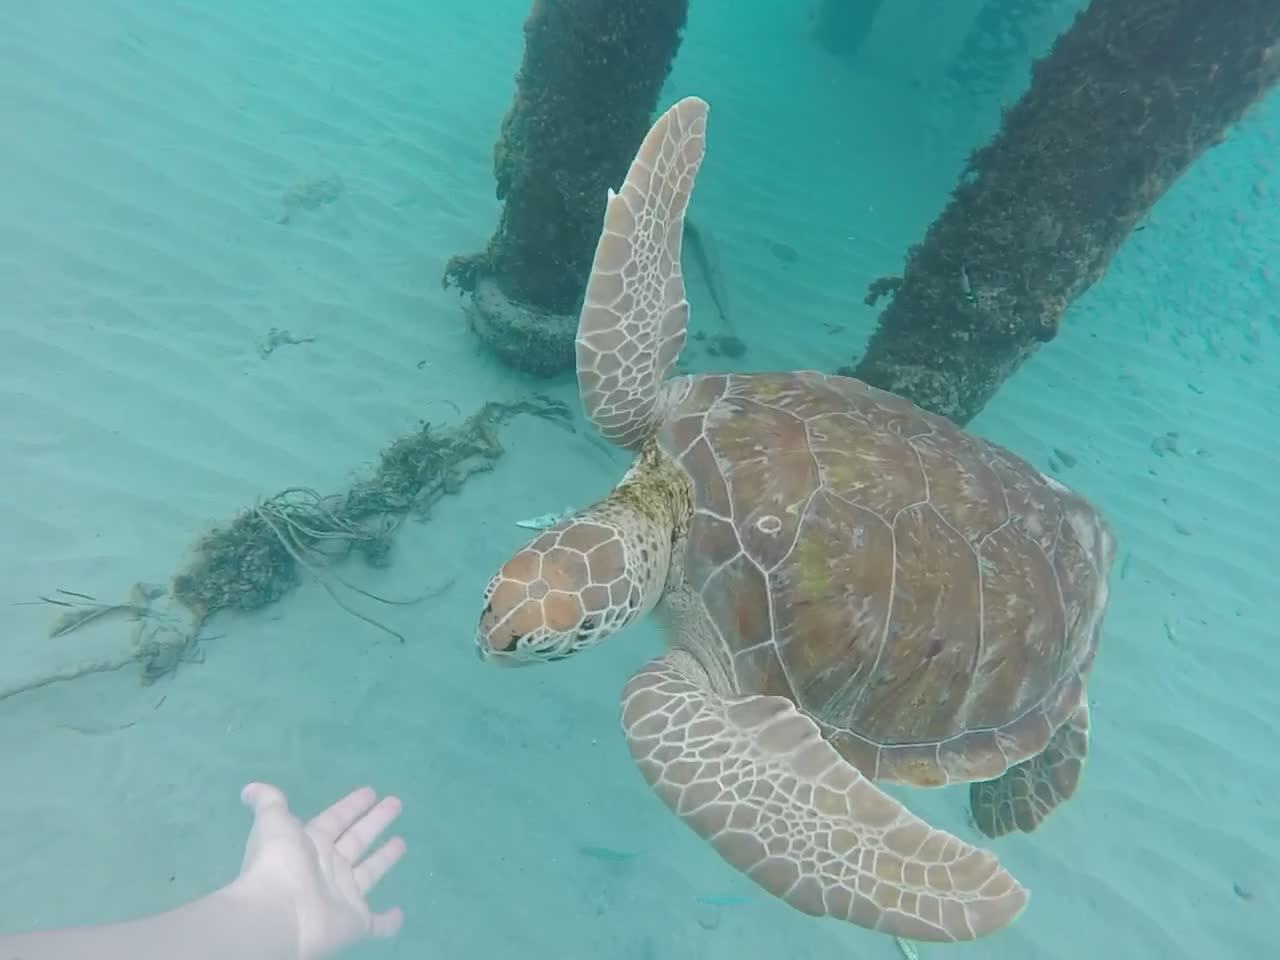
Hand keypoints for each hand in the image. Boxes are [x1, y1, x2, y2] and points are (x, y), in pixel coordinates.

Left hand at [235, 782, 405, 959]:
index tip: (371, 792)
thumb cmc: (279, 863)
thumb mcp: (273, 823)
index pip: (336, 819)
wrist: (277, 913)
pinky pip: (376, 924)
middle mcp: (328, 869)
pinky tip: (399, 914)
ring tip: (401, 842)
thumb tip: (249, 789)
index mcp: (312, 844)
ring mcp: (342, 896)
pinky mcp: (355, 923)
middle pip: (357, 840)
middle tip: (395, 803)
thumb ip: (269, 803)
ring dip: (384, 859)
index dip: (352, 805)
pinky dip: (388, 922)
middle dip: (375, 822)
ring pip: (369, 874)